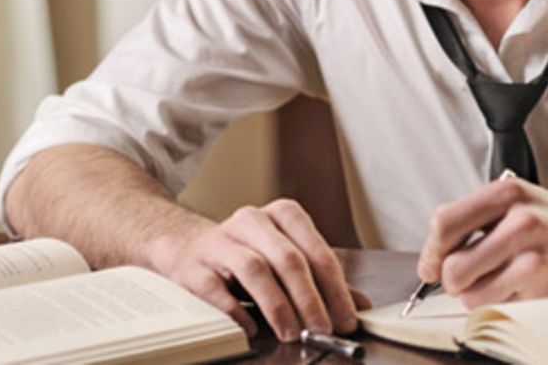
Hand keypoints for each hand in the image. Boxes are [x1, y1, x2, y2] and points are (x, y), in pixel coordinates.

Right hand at [144, 198, 371, 341]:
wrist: (187, 247)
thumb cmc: (246, 254)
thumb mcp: (287, 259)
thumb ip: (322, 280)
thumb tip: (360, 305)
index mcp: (283, 215)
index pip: (316, 251)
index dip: (335, 288)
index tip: (346, 318)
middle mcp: (253, 220)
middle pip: (289, 259)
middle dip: (310, 300)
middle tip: (321, 330)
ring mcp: (221, 240)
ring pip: (256, 269)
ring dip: (278, 306)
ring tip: (292, 332)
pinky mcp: (195, 264)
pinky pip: (217, 289)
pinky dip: (237, 312)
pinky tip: (252, 329)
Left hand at [416, 178, 547, 308]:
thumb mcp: (513, 202)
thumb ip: (471, 220)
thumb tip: (432, 259)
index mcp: (507, 194)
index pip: (444, 223)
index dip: (432, 251)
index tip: (433, 264)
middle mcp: (522, 223)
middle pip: (454, 267)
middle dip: (452, 280)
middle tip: (467, 275)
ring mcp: (535, 260)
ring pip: (472, 295)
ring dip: (477, 295)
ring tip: (499, 279)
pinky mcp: (544, 292)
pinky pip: (498, 309)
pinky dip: (501, 303)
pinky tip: (519, 287)